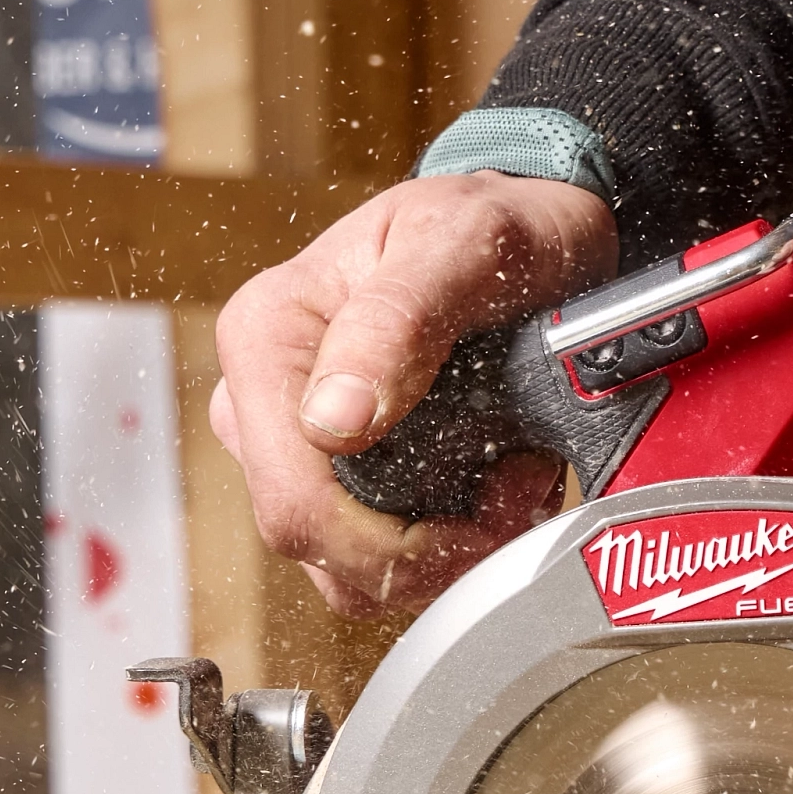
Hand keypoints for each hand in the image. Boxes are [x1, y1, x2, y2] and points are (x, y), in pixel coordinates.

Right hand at [207, 170, 618, 616]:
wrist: (530, 234)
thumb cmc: (496, 224)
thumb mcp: (465, 242)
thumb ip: (397, 320)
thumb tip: (332, 420)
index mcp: (266, 336)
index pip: (296, 502)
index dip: (398, 542)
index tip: (491, 503)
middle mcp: (262, 399)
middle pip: (317, 546)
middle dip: (429, 550)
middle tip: (517, 488)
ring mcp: (293, 446)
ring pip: (345, 569)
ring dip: (443, 554)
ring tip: (510, 481)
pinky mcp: (335, 477)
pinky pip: (372, 561)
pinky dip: (442, 548)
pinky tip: (491, 490)